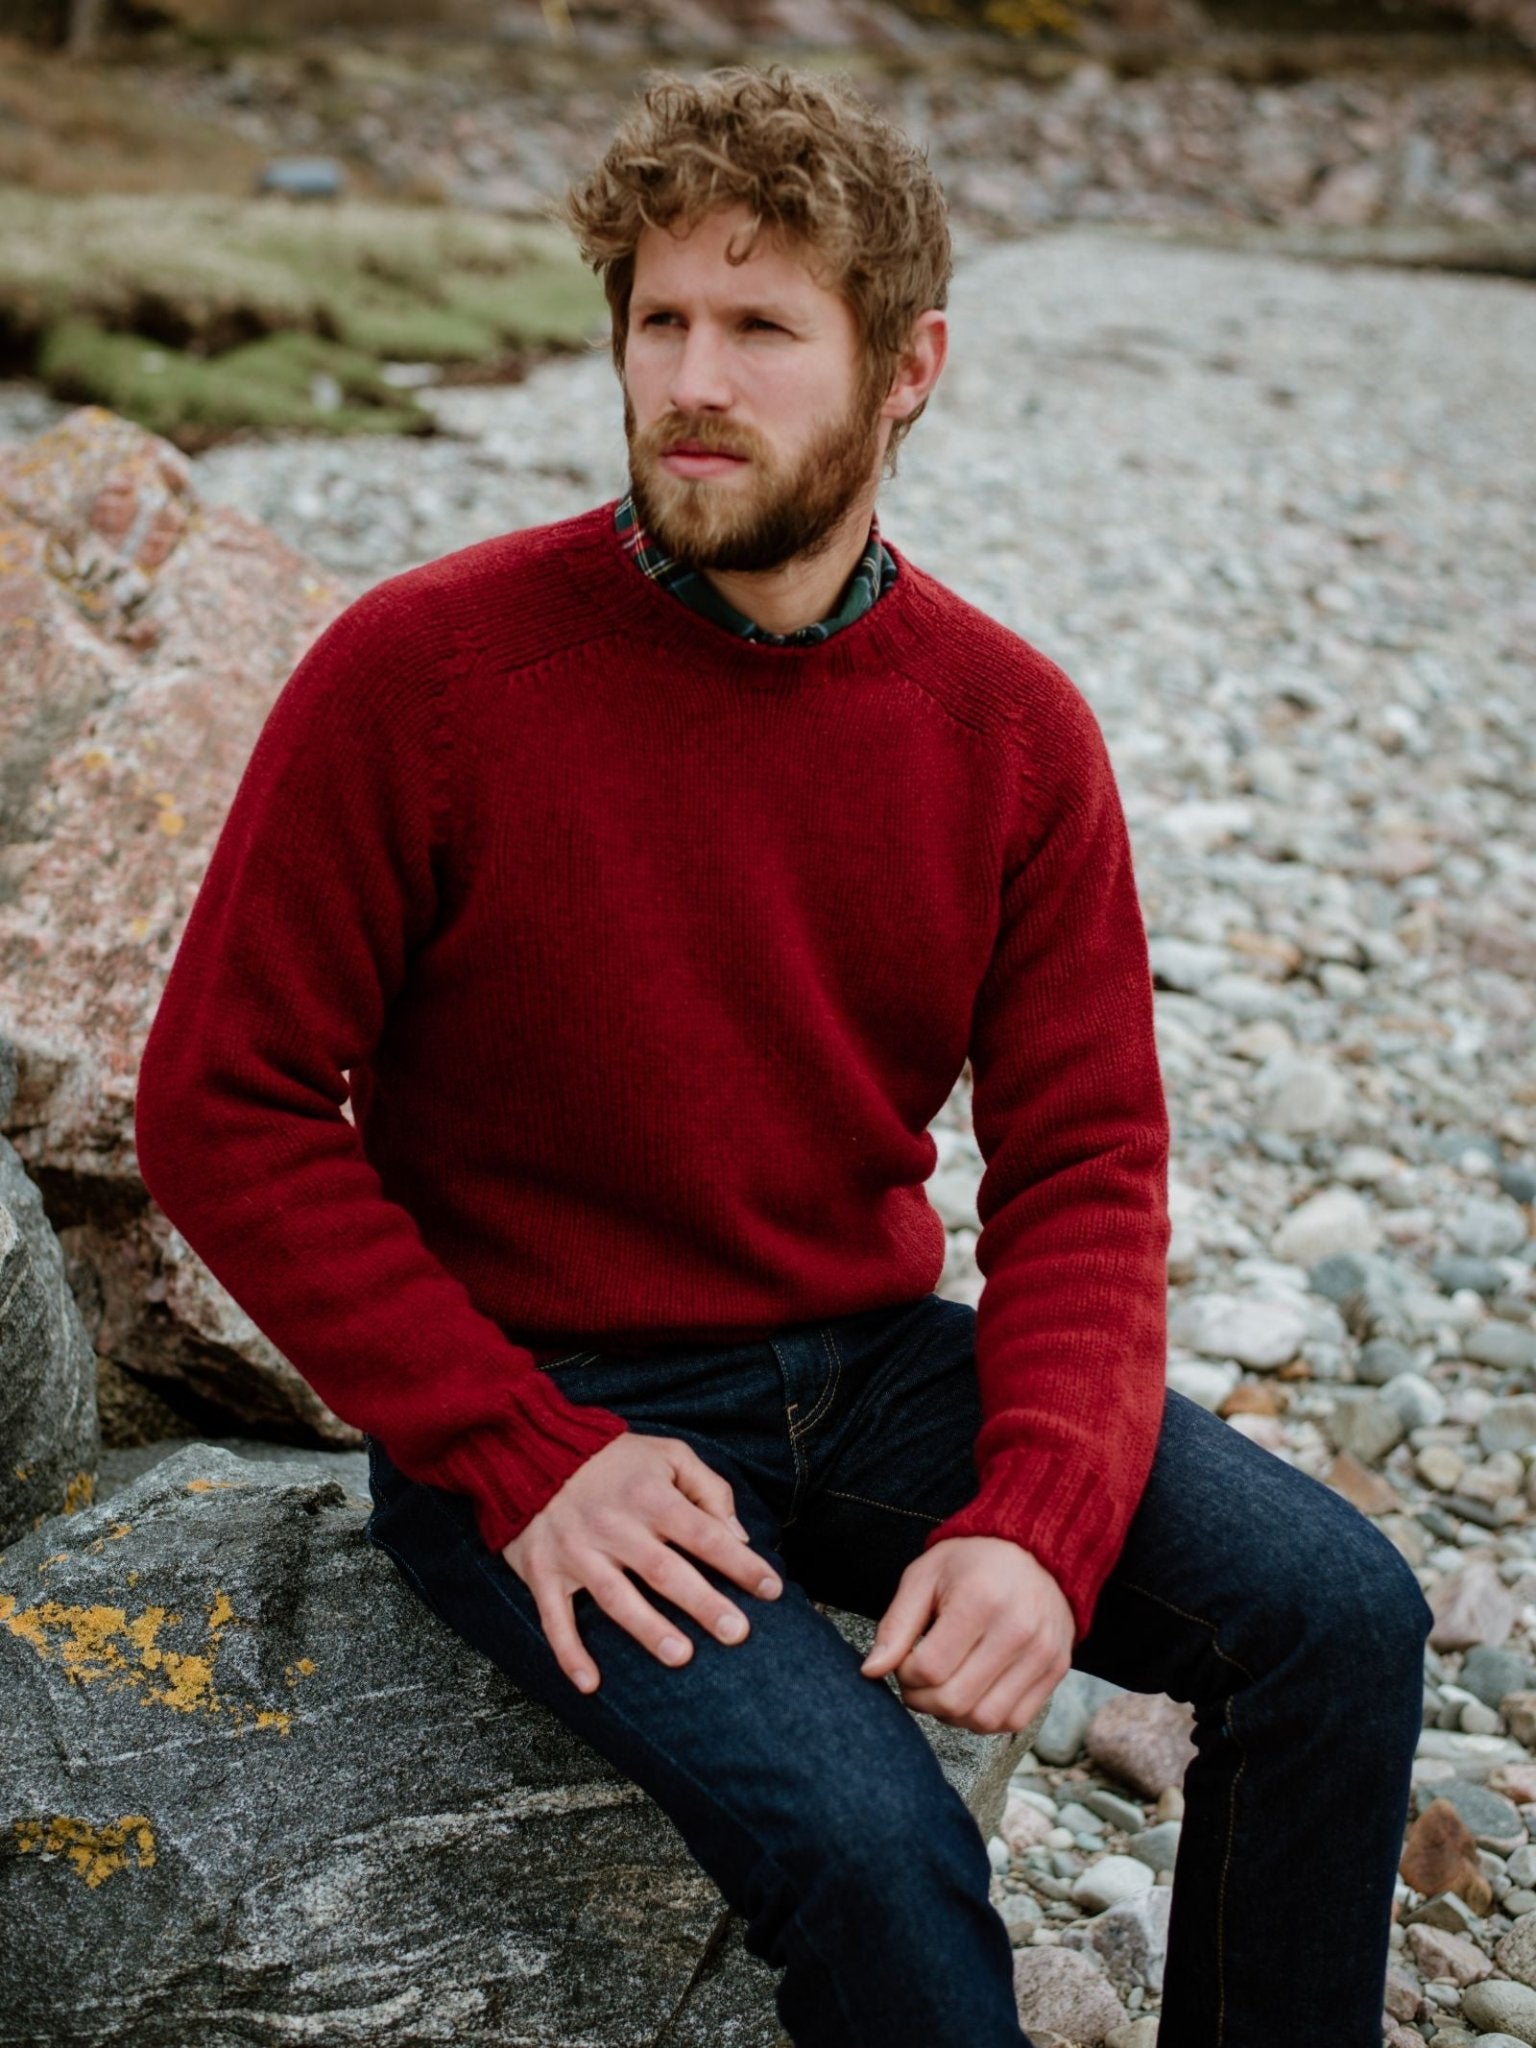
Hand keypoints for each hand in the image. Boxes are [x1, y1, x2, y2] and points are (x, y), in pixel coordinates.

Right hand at [500, 1432, 782, 1695]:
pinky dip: (569, 1652)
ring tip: (681, 1657)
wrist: (530, 1449)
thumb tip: (738, 1536)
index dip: (740, 1562)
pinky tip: (590, 1683)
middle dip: (703, 1603)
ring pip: (616, 1597)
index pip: (704, 1533)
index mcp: (649, 1495)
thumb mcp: (668, 1453)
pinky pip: (554, 1618)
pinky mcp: (543, 1571)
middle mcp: (614, 1525)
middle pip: (664, 1570)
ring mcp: (576, 1551)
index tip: (772, 1589)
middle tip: (737, 1633)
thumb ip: (708, 1489)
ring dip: (648, 1629)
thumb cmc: (613, 1458)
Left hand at [858, 1535, 1072, 1735]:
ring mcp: (1042, 1653)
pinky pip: (1014, 1720)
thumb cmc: (972, 1562)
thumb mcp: (924, 1577)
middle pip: (954, 1701)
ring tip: (944, 1687)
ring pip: (984, 1720)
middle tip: (918, 1680)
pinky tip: (973, 1692)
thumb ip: (896, 1625)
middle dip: (922, 1699)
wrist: (1035, 1550)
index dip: (904, 1675)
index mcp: (979, 1601)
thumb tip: (870, 1671)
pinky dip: (984, 1718)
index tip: (904, 1662)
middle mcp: (1017, 1630)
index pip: (929, 1669)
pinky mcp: (1057, 1670)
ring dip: (952, 1715)